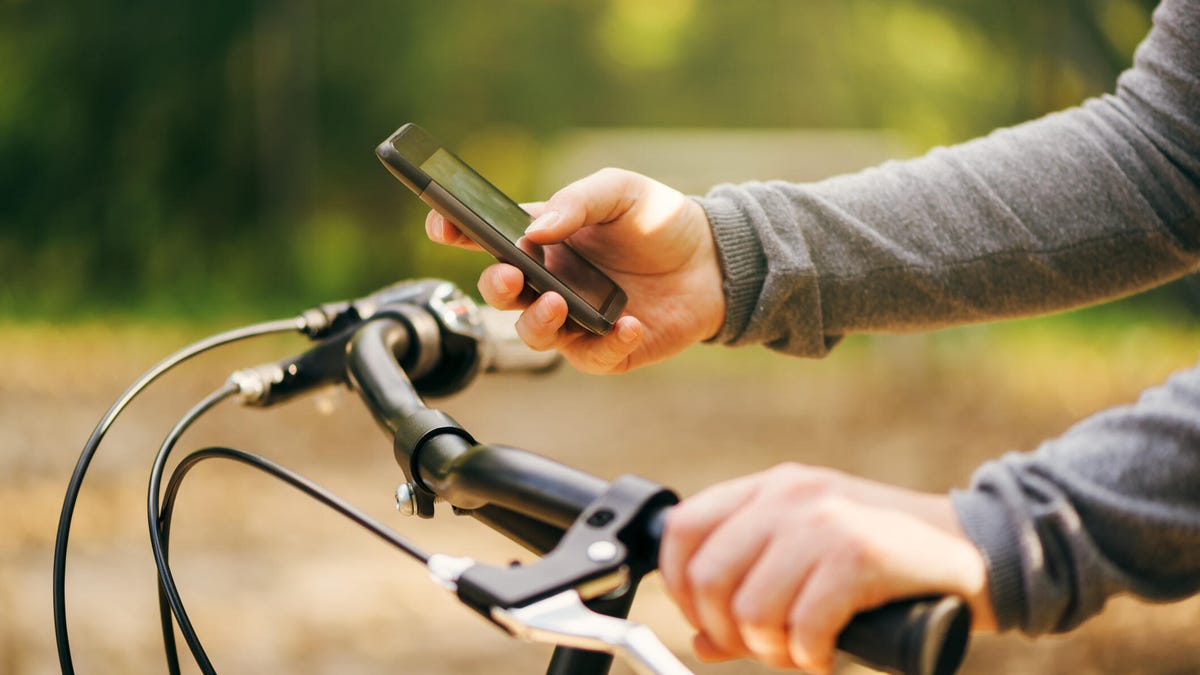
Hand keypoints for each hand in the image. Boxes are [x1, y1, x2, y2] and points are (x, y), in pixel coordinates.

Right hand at [427, 168, 723, 373]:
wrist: (715, 259)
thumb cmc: (659, 221)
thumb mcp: (620, 190)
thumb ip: (578, 200)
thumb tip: (537, 229)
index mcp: (541, 239)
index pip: (485, 238)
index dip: (455, 231)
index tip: (441, 224)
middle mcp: (549, 282)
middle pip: (501, 294)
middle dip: (496, 288)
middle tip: (512, 277)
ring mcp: (574, 318)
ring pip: (533, 334)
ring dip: (538, 322)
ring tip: (560, 302)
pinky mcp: (606, 349)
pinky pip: (591, 356)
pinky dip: (606, 343)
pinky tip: (627, 323)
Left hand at [659, 463, 995, 672]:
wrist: (974, 549)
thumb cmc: (883, 562)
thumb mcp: (807, 558)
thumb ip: (750, 589)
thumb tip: (700, 640)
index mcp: (768, 489)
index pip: (682, 529)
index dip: (680, 588)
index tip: (709, 622)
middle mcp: (788, 495)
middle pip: (706, 578)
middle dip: (727, 632)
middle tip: (765, 649)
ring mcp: (824, 520)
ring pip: (751, 610)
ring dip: (772, 652)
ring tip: (801, 654)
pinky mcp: (860, 554)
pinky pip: (804, 627)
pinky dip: (811, 659)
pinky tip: (828, 656)